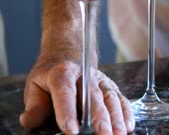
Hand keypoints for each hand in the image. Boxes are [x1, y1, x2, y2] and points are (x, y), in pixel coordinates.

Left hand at [19, 60, 134, 134]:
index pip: (65, 93)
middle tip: (103, 134)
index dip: (67, 112)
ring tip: (118, 134)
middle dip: (100, 118)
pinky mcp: (110, 86)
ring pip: (110, 99)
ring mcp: (100, 81)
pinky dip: (126, 113)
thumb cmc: (51, 74)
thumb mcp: (35, 85)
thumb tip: (28, 121)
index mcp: (61, 74)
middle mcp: (84, 76)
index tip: (71, 130)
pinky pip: (121, 99)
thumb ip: (34, 105)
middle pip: (93, 98)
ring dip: (116, 118)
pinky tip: (128, 126)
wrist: (68, 54)